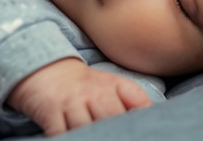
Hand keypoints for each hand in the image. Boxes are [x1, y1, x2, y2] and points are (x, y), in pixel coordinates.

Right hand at [7, 58, 151, 135]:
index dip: (144, 120)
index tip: (146, 132)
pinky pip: (60, 132)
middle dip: (118, 133)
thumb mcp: (112, 87)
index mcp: (115, 86)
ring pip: (86, 127)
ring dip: (92, 137)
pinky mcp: (50, 112)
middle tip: (121, 138)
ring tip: (99, 139)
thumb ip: (135, 102)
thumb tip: (156, 118)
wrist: (47, 69)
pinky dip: (67, 138)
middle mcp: (94, 92)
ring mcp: (72, 102)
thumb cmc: (86, 86)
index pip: (138, 102)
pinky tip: (74, 139)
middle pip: (112, 117)